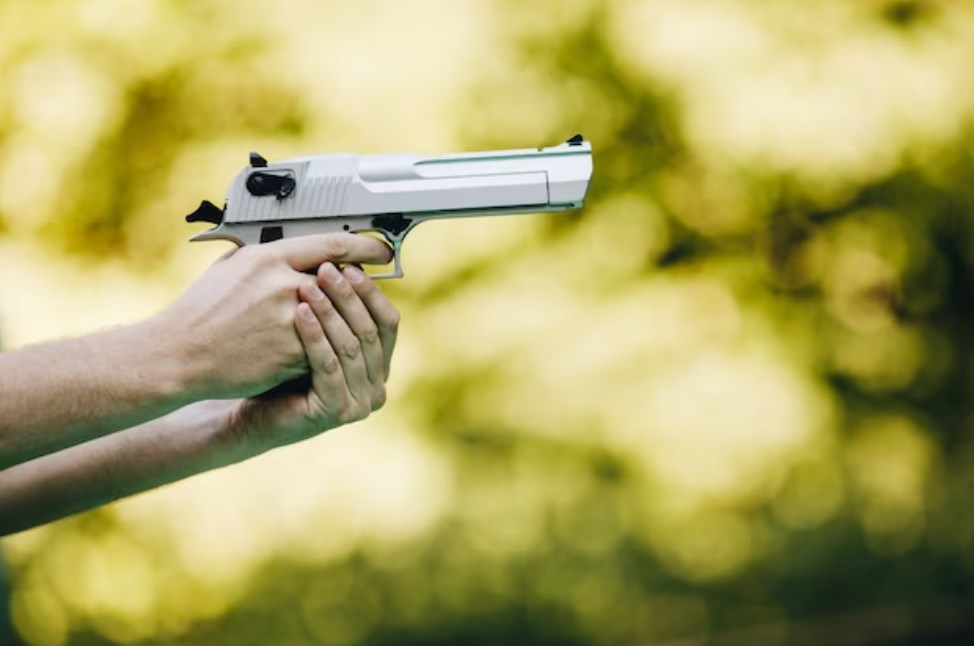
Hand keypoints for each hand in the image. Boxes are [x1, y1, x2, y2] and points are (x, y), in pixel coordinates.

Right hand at [155, 234, 391, 400]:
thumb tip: (295, 247)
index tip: (381, 251)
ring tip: (348, 324)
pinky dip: (324, 350)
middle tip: (371, 291)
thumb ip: (266, 256)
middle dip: (357, 289)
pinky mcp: (291, 351)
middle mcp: (282, 283)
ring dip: (344, 322)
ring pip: (337, 317)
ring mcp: (289, 318)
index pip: (332, 245)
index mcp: (268, 257)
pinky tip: (321, 352)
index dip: (365, 248)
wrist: (178, 355)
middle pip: (342, 282)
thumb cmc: (200, 312)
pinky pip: (323, 347)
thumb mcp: (231, 268)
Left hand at [224, 263, 399, 454]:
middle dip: (347, 297)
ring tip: (308, 286)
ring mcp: (361, 402)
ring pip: (350, 347)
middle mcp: (377, 386)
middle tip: (327, 271)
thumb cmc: (277, 369)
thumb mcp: (313, 333)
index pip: (388, 321)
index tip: (349, 264)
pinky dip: (314, 337)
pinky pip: (328, 366)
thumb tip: (346, 259)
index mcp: (379, 365)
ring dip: (330, 312)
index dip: (370, 292)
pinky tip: (299, 314)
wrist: (246, 410)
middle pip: (370, 331)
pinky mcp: (338, 411)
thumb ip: (334, 310)